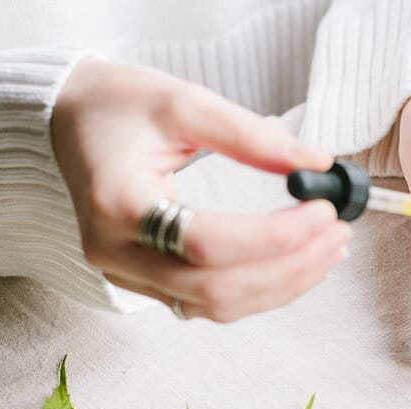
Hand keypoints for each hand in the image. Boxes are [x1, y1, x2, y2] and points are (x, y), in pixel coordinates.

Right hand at [51, 59, 350, 320]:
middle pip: (215, 289)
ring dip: (284, 284)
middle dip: (290, 266)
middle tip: (338, 231)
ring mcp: (128, 274)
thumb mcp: (182, 101)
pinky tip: (299, 262)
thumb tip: (317, 163)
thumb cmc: (119, 107)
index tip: (323, 209)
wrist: (72, 121)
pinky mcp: (147, 282)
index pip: (205, 242)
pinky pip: (211, 303)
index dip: (275, 236)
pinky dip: (262, 289)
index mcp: (115, 202)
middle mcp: (114, 251)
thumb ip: (250, 135)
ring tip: (331, 247)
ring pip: (217, 306)